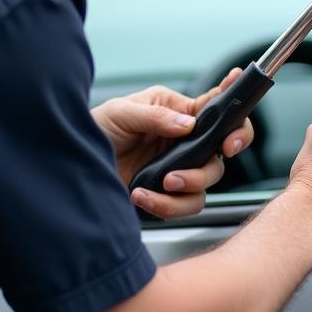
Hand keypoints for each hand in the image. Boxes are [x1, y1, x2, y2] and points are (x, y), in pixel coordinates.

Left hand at [92, 70, 253, 219]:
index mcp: (176, 112)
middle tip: (223, 150)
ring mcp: (176, 169)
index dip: (236, 106)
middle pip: (221, 149)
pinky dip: (165, 205)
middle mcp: (182, 141)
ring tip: (162, 181)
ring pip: (207, 182)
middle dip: (226, 150)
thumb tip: (187, 124)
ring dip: (190, 183)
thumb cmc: (96, 130)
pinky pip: (183, 205)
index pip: (215, 106)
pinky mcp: (165, 196)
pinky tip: (141, 195)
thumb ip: (155, 116)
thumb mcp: (121, 113)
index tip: (241, 109)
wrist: (71, 166)